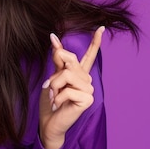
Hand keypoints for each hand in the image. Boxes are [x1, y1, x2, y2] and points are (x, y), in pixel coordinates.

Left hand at [38, 27, 103, 148]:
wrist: (49, 121)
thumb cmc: (50, 101)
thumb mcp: (52, 77)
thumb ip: (57, 60)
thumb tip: (54, 38)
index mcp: (79, 73)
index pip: (89, 55)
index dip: (95, 42)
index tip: (100, 28)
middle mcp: (86, 80)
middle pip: (69, 61)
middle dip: (54, 73)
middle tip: (49, 87)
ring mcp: (89, 89)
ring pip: (66, 74)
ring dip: (54, 86)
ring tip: (54, 97)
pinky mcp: (88, 99)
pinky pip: (68, 90)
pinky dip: (57, 97)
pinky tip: (58, 105)